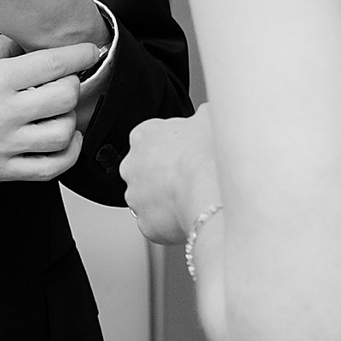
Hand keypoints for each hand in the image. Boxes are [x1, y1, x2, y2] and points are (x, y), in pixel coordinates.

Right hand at [0, 33, 98, 188]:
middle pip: (66, 95)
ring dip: (70, 119)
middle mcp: (4, 113)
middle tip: (66, 80)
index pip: (53, 63)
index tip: (88, 50)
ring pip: (63, 132)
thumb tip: (24, 40)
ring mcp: (6, 145)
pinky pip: (50, 168)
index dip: (79, 54)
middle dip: (73, 83)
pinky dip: (67, 154)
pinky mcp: (3, 172)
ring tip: (61, 111)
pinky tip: (64, 141)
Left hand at [123, 104, 221, 244]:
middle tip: (191, 177)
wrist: (210, 189)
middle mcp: (131, 166)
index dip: (172, 147)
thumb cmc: (209, 151)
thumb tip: (206, 115)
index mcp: (143, 135)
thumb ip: (201, 115)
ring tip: (194, 198)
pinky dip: (172, 223)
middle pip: (146, 170)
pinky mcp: (146, 224)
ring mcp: (136, 197)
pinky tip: (190, 215)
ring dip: (167, 200)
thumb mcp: (210, 117)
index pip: (150, 139)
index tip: (187, 152)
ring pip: (150, 200)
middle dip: (164, 175)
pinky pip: (158, 225)